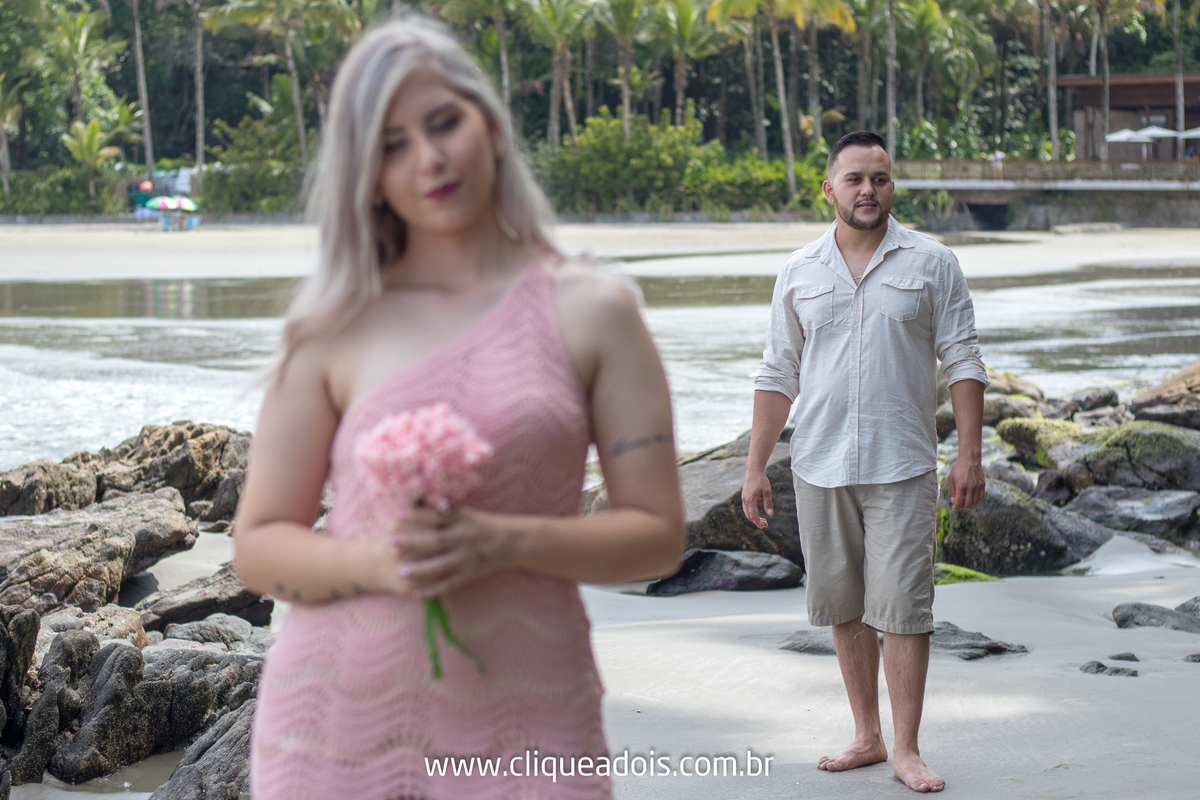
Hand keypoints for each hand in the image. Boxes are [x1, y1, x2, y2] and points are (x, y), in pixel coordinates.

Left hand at [391, 506, 514, 597]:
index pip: (436, 517)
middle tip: (392, 543)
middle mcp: (465, 538)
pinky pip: (450, 584)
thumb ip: (445, 511)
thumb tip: (418, 504)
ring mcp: (468, 558)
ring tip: (401, 571)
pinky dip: (433, 590)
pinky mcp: (471, 574)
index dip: (416, 516)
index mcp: (463, 520)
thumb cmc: (483, 525)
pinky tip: (417, 594)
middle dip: (413, 542)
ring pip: (441, 565)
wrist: (512, 542)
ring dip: (420, 569)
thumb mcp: (467, 514)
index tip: (397, 516)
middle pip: (436, 541)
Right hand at [741, 469, 773, 528]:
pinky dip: (751, 513)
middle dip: (757, 522)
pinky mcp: (744, 497)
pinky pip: (746, 508)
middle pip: (749, 516)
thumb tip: (770, 514)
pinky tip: (757, 512)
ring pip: (747, 513)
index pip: (753, 515)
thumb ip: (768, 503)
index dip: (758, 522)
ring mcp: (743, 498)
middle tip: (766, 524)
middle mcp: (745, 500)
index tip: (764, 526)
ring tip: (763, 519)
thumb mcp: (767, 492)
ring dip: (754, 518)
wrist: (753, 471)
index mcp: (750, 500)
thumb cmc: (761, 480)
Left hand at [946, 456, 984, 510]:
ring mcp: (978, 486)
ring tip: (966, 500)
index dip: (956, 507)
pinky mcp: (983, 485)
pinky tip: (973, 497)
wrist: (970, 459)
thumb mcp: (951, 478)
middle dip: (963, 506)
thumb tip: (954, 501)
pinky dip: (977, 499)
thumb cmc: (958, 468)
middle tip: (960, 504)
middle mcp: (970, 488)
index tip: (955, 508)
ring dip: (970, 503)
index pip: (959, 502)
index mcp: (961, 486)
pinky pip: (981, 497)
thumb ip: (952, 490)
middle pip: (968, 504)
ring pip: (975, 502)